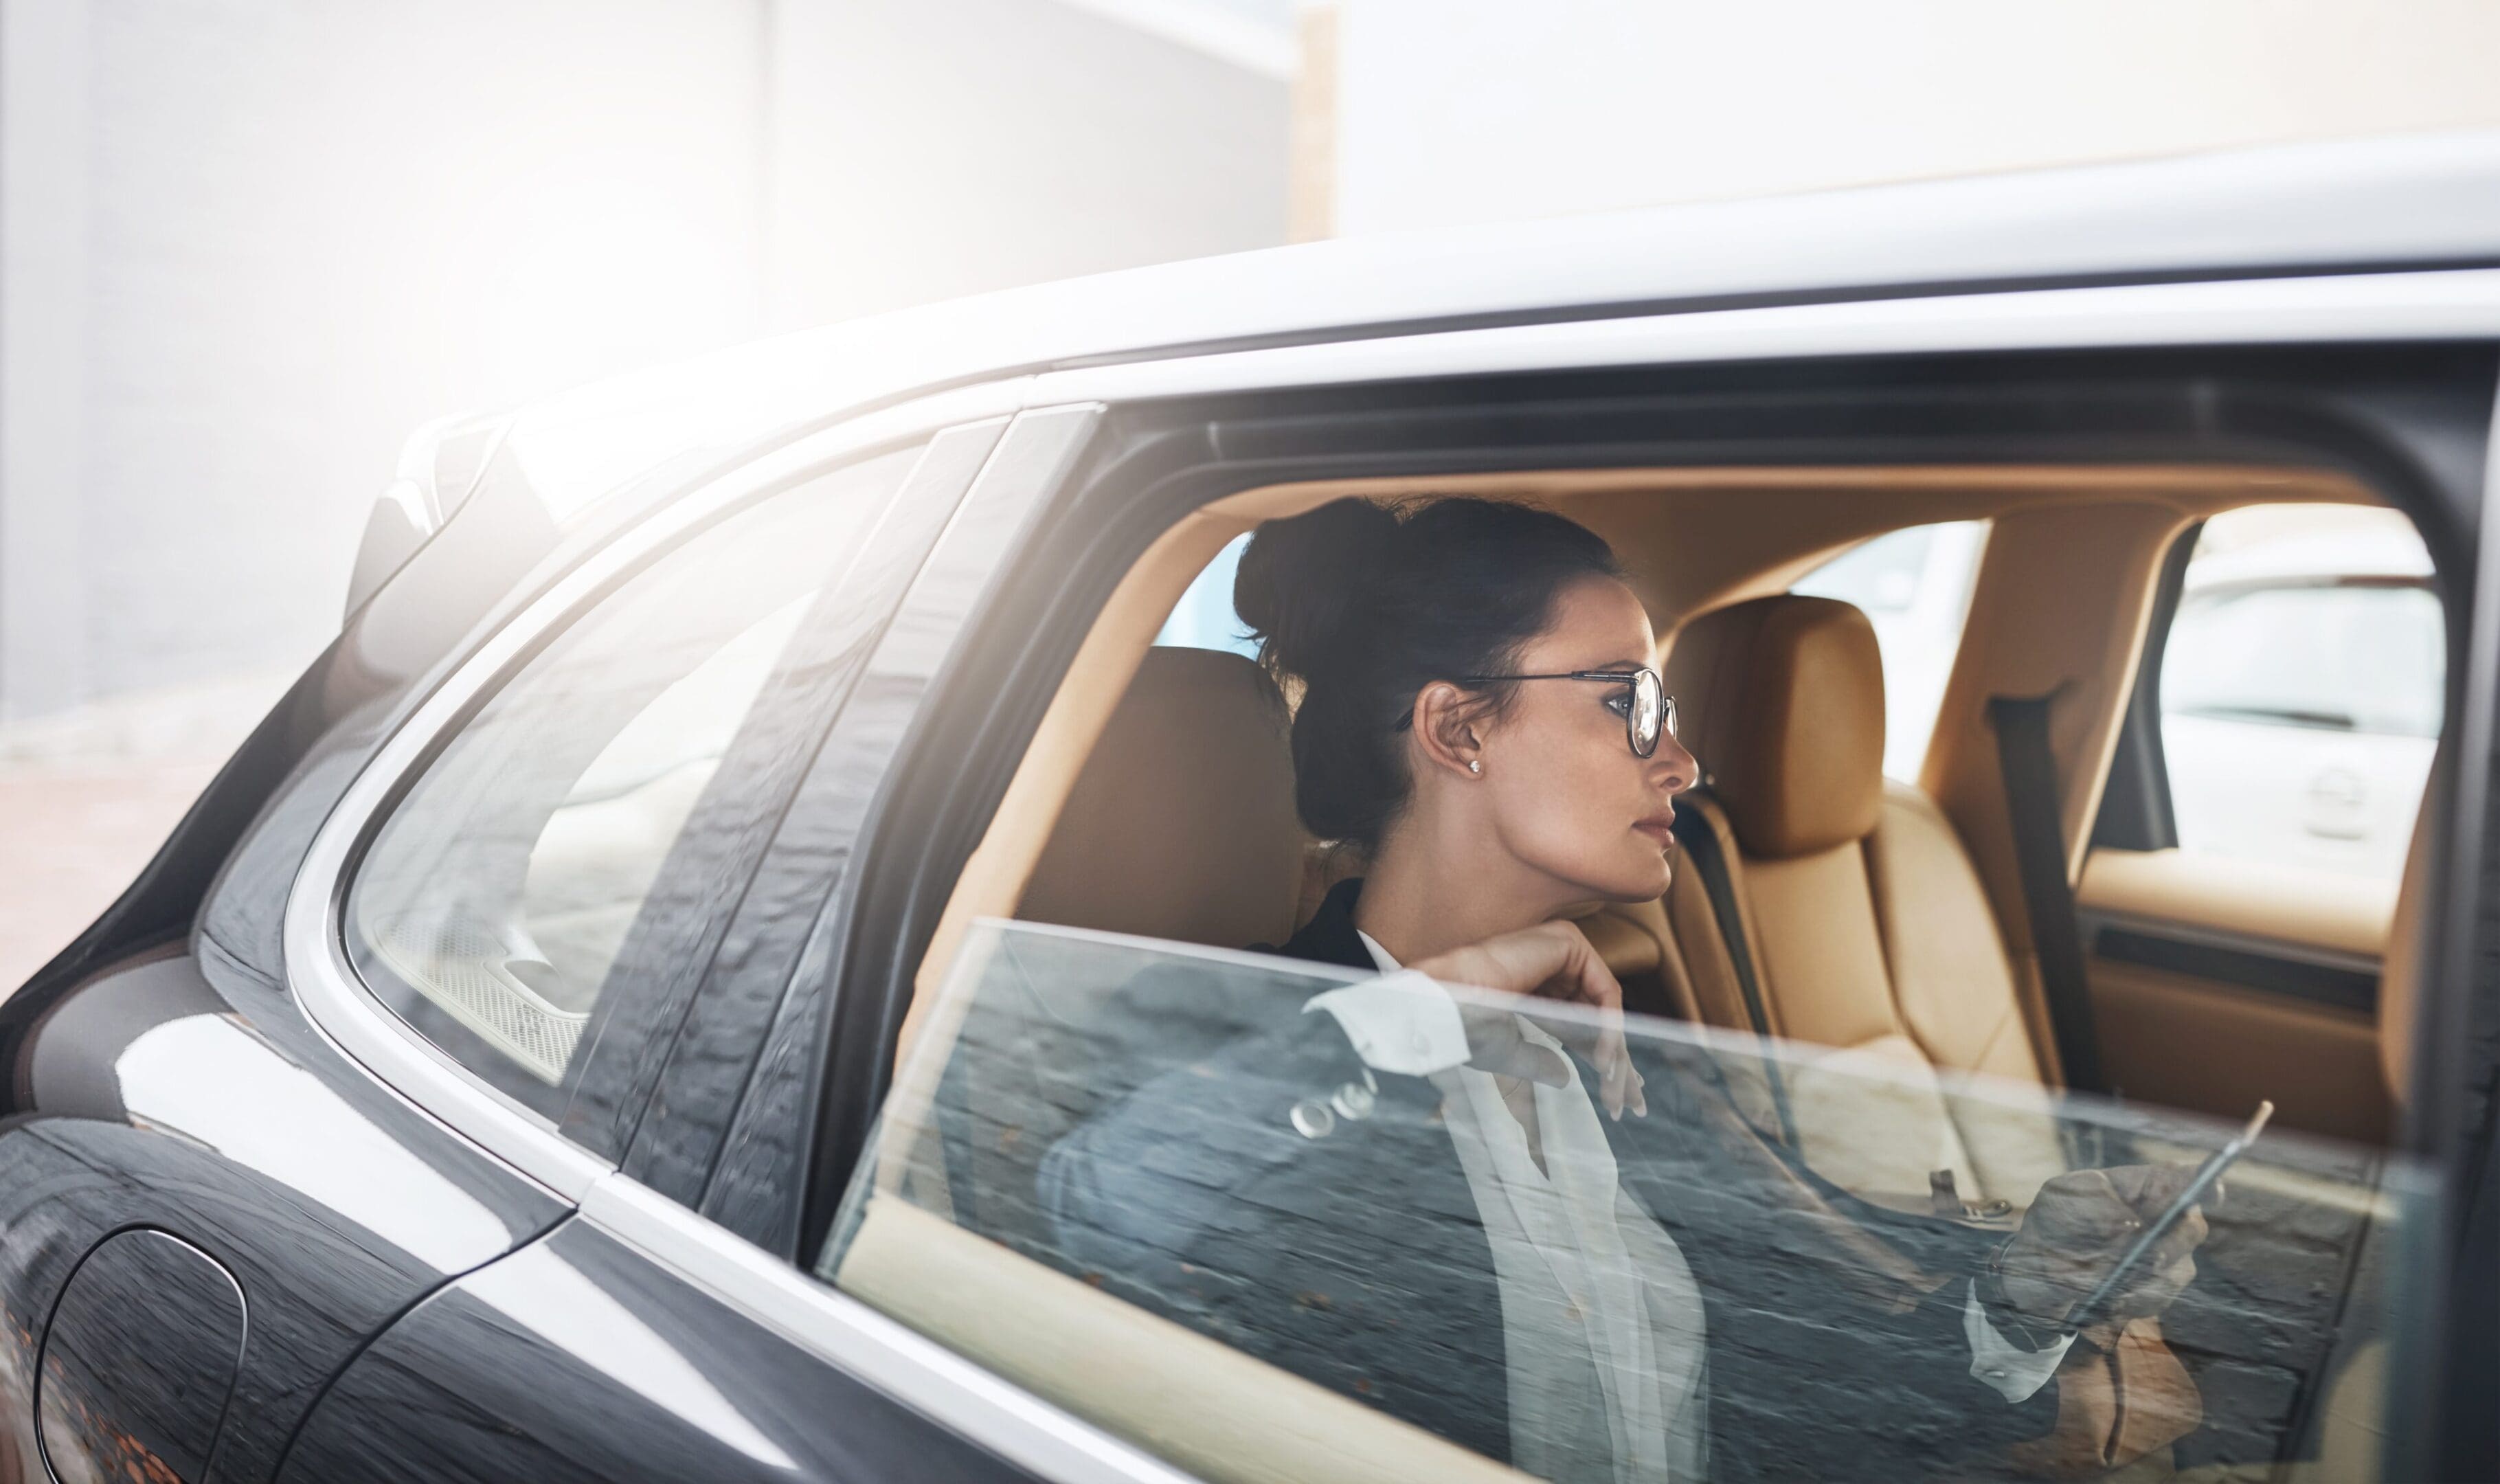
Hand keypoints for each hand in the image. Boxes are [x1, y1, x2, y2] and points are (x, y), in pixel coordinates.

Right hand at [1410, 922, 1647, 1119]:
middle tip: (1633, 1102)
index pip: (1580, 1020)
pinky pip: (1605, 991)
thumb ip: (1540, 1061)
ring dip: (1616, 1050)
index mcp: (1534, 982)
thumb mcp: (1511, 1050)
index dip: (1601, 1056)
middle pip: (1600, 1012)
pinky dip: (1608, 1027)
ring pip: (1606, 1005)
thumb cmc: (1466, 1026)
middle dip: (1619, 1061)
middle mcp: (1550, 960)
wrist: (1445, 1006)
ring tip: (1615, 1089)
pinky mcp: (1568, 942)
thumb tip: (1565, 1078)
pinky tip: (1602, 1060)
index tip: (1618, 1097)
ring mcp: (1561, 947)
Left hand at [1997, 1164, 2210, 1332]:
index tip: (2212, 1189)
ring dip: (2146, 1279)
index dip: (2201, 1182)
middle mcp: (2162, 1219)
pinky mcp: (2154, 1288)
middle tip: (2152, 1256)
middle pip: (2191, 1228)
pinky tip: (2110, 1299)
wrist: (2037, 1268)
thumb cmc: (2055, 1220)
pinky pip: (2159, 1297)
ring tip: (2111, 1283)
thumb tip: (2129, 1222)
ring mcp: (2164, 1255)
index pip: (2180, 1179)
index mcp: (2141, 1186)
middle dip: (2174, 1244)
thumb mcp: (2062, 1197)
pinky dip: (2134, 1300)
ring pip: (2180, 1269)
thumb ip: (2094, 1202)